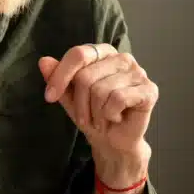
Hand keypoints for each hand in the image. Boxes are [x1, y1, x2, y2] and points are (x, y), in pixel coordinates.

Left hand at [39, 43, 158, 164]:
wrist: (113, 140)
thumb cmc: (92, 114)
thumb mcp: (68, 96)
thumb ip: (57, 78)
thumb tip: (43, 61)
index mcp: (103, 53)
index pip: (78, 54)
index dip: (60, 76)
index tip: (49, 97)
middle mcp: (122, 58)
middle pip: (86, 76)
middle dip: (80, 103)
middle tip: (86, 116)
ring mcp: (138, 73)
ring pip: (101, 90)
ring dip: (95, 113)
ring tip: (101, 118)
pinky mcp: (149, 90)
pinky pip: (118, 99)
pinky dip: (110, 115)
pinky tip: (116, 118)